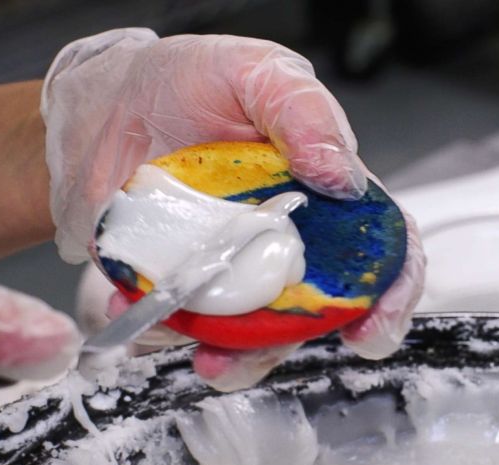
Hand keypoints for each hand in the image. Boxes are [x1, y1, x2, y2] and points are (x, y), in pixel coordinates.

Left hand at [45, 30, 423, 389]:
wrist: (107, 101)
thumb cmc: (189, 82)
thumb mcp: (256, 70)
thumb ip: (304, 112)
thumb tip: (342, 177)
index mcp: (325, 198)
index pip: (382, 252)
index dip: (392, 296)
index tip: (371, 329)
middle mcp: (285, 244)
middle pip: (317, 312)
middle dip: (300, 345)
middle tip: (267, 348)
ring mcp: (232, 271)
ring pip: (253, 337)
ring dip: (235, 359)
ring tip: (205, 352)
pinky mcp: (179, 285)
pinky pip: (178, 324)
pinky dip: (159, 327)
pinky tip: (134, 304)